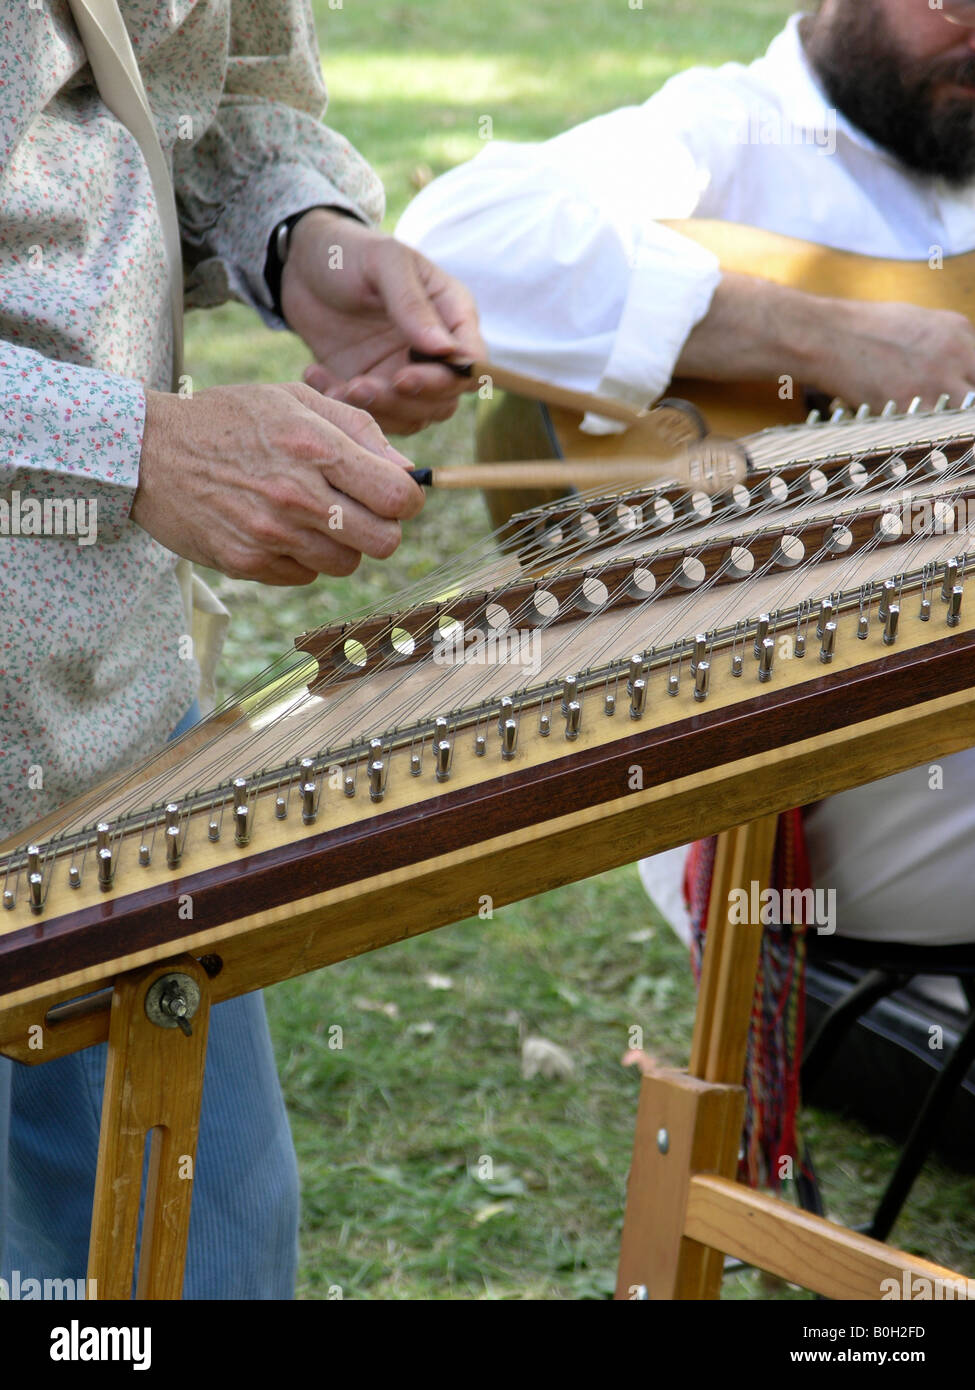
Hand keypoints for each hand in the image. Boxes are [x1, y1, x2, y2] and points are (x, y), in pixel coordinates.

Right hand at [133, 383, 423, 584]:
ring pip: (346, 564)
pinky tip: (276, 527)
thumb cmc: (230, 418)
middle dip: (381, 526)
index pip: (400, 498)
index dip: (408, 498)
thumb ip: (359, 431)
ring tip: (309, 515)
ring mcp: (271, 535)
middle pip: (383, 541)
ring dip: (340, 544)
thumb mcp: (295, 399)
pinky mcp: (247, 563)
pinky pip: (304, 576)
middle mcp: (297, 496)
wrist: (148, 451)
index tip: (396, 494)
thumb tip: (408, 471)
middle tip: (358, 510)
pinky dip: (300, 558)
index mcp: (316, 448)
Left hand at [280, 208, 485, 433]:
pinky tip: (318, 377)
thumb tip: (445, 350)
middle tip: (360, 387)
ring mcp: (404, 373)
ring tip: (338, 386)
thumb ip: (412, 304)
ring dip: (377, 411)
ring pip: (412, 416)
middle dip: (405, 401)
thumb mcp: (383, 262)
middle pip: (444, 399)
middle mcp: (435, 351)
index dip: (445, 380)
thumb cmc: (350, 252)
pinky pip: (373, 415)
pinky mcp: (373, 387)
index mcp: (452, 315)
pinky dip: (346, 407)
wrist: (301, 265)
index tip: (403, 377)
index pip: (471, 364)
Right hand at [678, 273, 974, 412]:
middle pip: (974, 397)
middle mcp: (955, 355)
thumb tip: (961, 376)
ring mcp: (935, 382)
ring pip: (959, 418)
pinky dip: (918, 434)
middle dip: (961, 409)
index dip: (970, 394)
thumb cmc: (863, 330)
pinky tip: (903, 430)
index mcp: (960, 332)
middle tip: (942, 416)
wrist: (825, 337)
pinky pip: (928, 430)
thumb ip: (949, 348)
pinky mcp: (910, 406)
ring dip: (943, 424)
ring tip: (922, 427)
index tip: (961, 405)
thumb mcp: (919, 324)